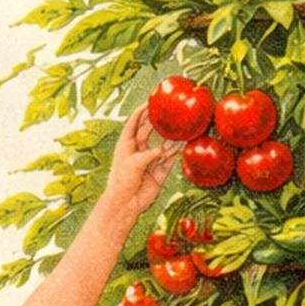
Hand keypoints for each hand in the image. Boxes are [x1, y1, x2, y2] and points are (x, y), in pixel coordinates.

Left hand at [101, 105, 179, 220]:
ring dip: (169, 137)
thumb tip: (167, 148)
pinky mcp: (158, 172)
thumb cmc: (122, 182)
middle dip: (157, 120)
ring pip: (161, 144)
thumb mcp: (135, 163)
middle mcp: (138, 150)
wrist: (125, 205)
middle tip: (167, 109)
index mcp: (126, 144)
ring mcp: (149, 160)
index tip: (151, 100)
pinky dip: (175, 153)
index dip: (142, 110)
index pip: (134, 122)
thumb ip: (151, 153)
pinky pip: (169, 160)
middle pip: (149, 130)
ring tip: (178, 126)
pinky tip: (181, 144)